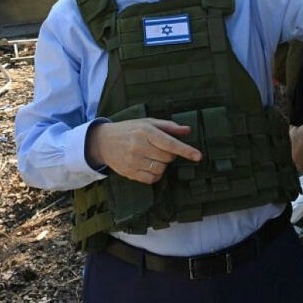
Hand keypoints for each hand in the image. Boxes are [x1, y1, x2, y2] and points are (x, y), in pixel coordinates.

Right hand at [86, 118, 202, 183]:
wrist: (103, 141)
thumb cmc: (129, 129)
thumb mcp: (147, 122)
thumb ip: (168, 126)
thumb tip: (187, 131)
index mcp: (145, 131)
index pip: (170, 143)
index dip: (185, 150)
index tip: (198, 156)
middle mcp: (139, 145)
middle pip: (168, 157)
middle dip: (170, 155)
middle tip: (160, 149)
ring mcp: (133, 160)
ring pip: (160, 169)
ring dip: (162, 165)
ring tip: (153, 157)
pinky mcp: (129, 172)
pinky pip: (151, 179)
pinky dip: (155, 174)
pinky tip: (149, 166)